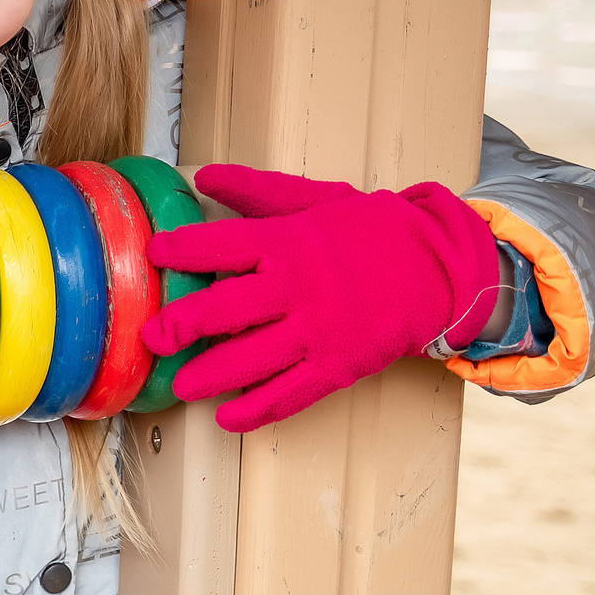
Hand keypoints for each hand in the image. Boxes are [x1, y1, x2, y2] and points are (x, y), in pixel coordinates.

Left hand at [143, 164, 503, 431]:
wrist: (443, 270)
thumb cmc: (375, 232)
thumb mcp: (318, 201)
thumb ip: (259, 192)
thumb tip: (206, 176)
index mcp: (289, 244)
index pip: (221, 245)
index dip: (182, 250)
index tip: (153, 253)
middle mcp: (298, 290)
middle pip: (224, 310)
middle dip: (180, 325)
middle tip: (152, 336)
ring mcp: (318, 333)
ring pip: (249, 360)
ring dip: (208, 376)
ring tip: (179, 384)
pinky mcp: (336, 367)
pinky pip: (287, 396)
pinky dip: (254, 410)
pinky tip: (227, 417)